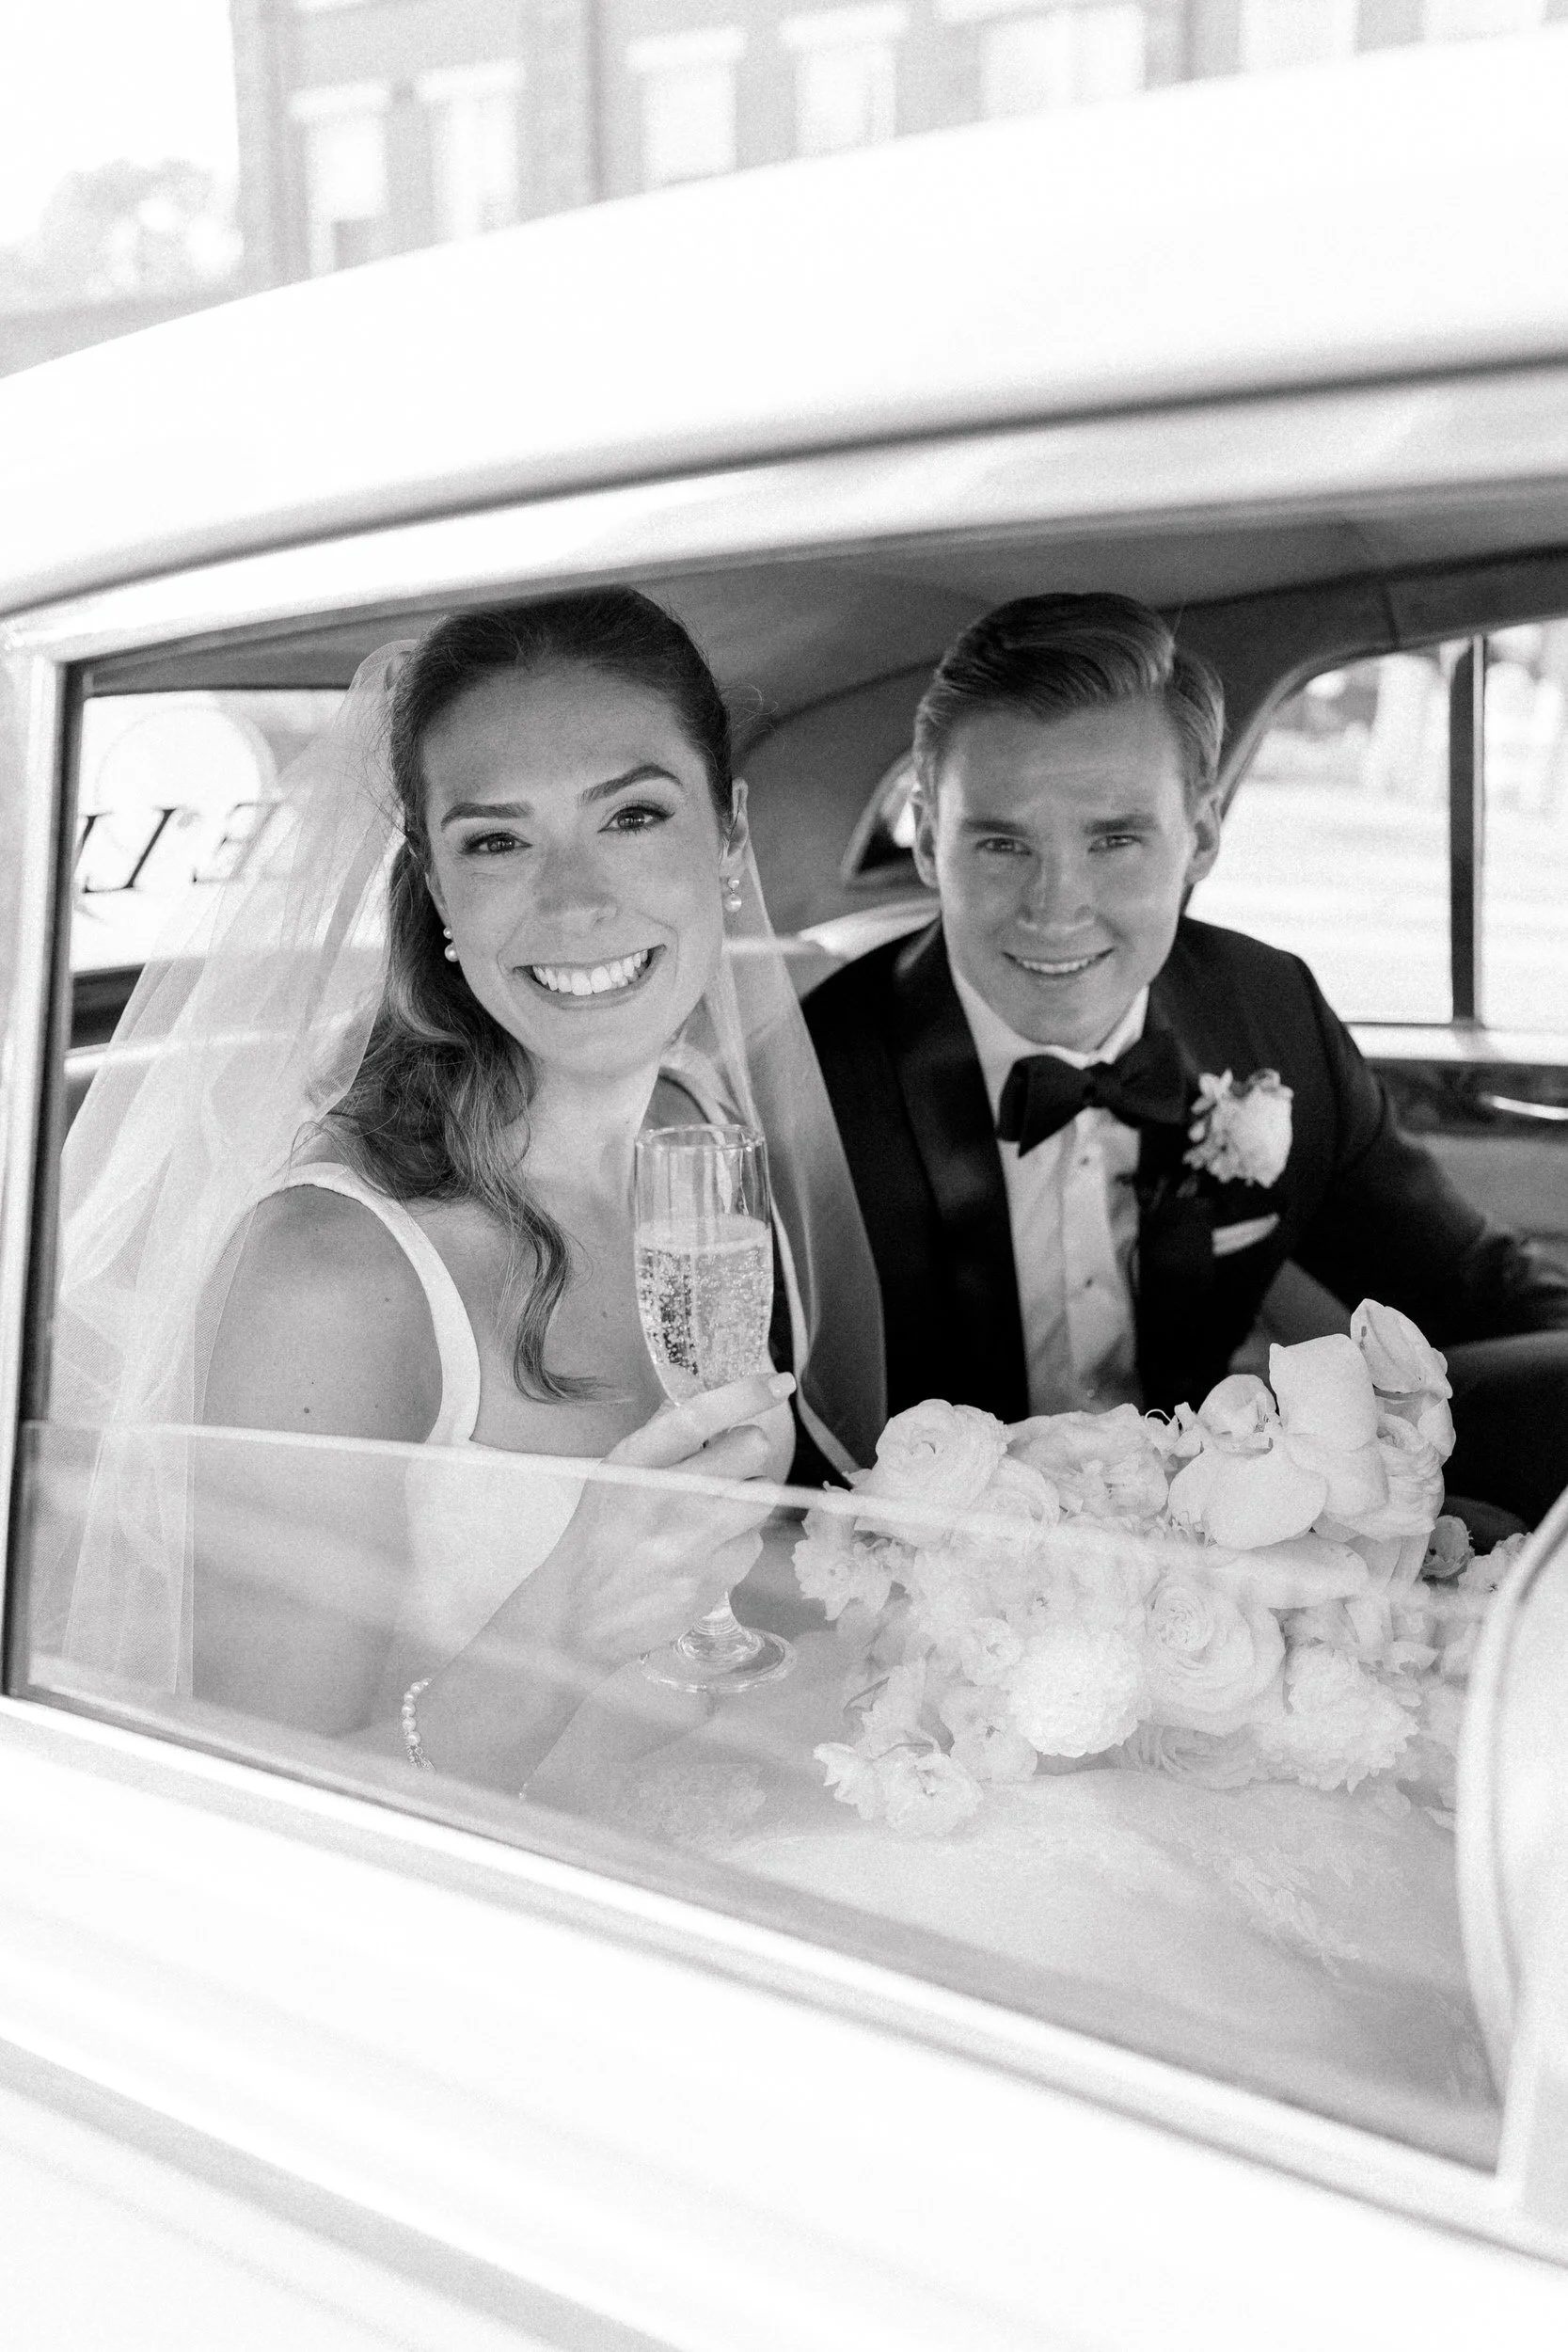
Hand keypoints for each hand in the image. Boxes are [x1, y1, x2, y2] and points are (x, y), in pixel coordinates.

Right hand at [528, 1371, 794, 1668]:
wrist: (579, 1614)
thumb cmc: (598, 1538)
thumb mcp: (612, 1476)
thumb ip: (658, 1438)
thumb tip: (703, 1401)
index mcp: (636, 1463)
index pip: (699, 1416)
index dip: (745, 1395)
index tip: (778, 1382)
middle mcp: (667, 1497)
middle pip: (750, 1450)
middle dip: (747, 1450)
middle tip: (727, 1464)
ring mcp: (694, 1541)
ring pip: (762, 1495)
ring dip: (747, 1497)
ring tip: (714, 1512)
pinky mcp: (715, 1578)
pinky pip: (754, 1541)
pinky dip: (739, 1541)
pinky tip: (708, 1550)